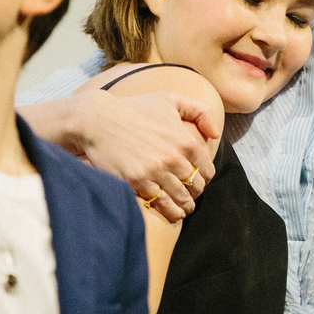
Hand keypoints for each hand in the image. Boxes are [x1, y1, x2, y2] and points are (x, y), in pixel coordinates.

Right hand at [19, 90, 218, 220]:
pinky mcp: (138, 182)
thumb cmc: (134, 108)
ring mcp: (155, 171)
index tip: (199, 180)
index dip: (205, 177)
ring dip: (185, 206)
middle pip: (195, 185)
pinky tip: (172, 214)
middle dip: (195, 192)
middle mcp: (173, 157)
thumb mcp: (170, 99)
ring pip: (181, 198)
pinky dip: (170, 212)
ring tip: (184, 209)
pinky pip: (161, 204)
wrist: (98, 120)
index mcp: (185, 139)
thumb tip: (215, 134)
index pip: (206, 169)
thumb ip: (198, 111)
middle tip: (191, 196)